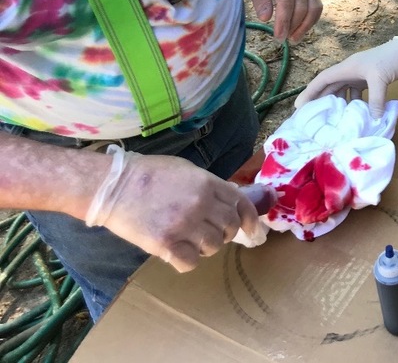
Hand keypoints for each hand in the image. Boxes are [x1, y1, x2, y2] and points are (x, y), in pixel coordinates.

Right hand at [85, 147, 262, 271]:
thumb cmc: (149, 174)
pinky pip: (191, 262)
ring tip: (191, 240)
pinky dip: (188, 260)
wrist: (112, 186)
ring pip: (213, 246)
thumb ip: (209, 185)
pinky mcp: (165, 244)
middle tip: (210, 232)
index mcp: (206, 183)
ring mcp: (183, 225)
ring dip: (206, 246)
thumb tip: (229, 198)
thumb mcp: (185, 170)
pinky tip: (178, 252)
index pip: (240, 203)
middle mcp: (200, 204)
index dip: (248, 219)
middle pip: (229, 227)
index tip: (251, 229)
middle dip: (224, 232)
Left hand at [239, 0, 321, 43]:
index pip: (287, 4)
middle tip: (281, 40)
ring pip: (313, 9)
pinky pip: (316, 6)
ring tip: (293, 38)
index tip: (278, 38)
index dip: (284, 22)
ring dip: (305, 26)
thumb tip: (266, 18)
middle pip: (302, 9)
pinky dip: (311, 20)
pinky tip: (301, 29)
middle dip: (293, 27)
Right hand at [294, 36, 397, 117]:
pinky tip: (355, 115)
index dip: (310, 92)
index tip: (299, 107)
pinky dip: (355, 104)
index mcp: (346, 68)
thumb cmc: (391, 59)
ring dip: (339, 105)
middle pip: (330, 87)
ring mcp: (359, 76)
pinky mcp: (370, 80)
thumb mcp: (381, 79)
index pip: (322, 80)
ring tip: (332, 121)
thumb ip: (375, 100)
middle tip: (312, 119)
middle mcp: (350, 71)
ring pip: (343, 92)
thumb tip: (372, 120)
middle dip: (321, 101)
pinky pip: (357, 94)